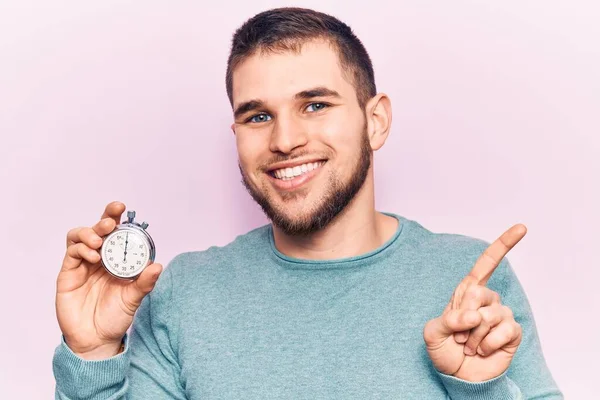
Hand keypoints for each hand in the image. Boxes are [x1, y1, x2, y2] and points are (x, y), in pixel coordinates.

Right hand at [55, 201, 162, 359]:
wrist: (96, 340)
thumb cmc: (115, 317)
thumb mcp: (134, 299)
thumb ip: (145, 282)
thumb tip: (158, 265)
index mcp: (116, 259)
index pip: (116, 233)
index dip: (116, 218)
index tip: (123, 208)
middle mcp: (98, 258)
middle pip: (97, 229)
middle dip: (104, 219)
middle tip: (111, 221)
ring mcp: (82, 265)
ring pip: (80, 236)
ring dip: (89, 233)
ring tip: (99, 242)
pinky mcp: (68, 274)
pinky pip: (71, 253)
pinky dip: (81, 248)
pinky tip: (93, 257)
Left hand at [423, 224, 526, 381]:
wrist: (458, 376)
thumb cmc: (444, 350)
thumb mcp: (433, 333)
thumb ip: (448, 319)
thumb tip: (475, 315)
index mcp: (467, 292)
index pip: (486, 264)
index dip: (503, 245)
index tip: (521, 228)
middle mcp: (486, 299)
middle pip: (479, 293)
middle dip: (463, 318)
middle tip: (457, 336)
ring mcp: (501, 315)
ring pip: (489, 315)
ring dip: (474, 336)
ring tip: (468, 345)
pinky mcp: (512, 332)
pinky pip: (504, 330)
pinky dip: (487, 344)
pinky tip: (483, 350)